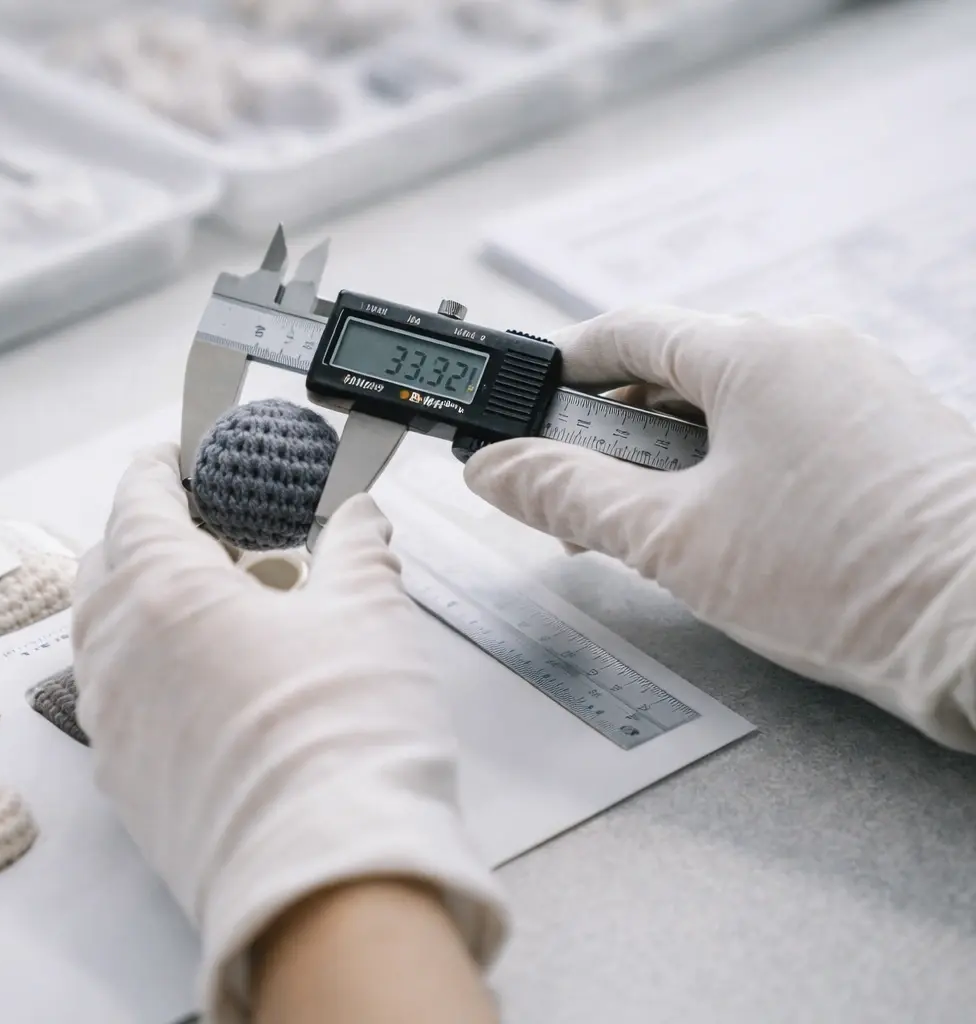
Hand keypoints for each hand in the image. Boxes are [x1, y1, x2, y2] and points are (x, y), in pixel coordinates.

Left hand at [72, 443, 506, 1021]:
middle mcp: (117, 651)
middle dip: (146, 536)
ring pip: (105, 636)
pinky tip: (211, 684)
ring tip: (219, 610)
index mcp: (163, 591)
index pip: (137, 500)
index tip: (176, 454)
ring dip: (145, 606)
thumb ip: (357, 550)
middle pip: (106, 565)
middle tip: (211, 531)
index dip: (158, 468)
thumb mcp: (370, 616)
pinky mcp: (124, 783)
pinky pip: (117, 701)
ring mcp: (111, 723)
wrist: (325, 880)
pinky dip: (148, 671)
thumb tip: (360, 519)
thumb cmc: (344, 739)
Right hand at [464, 307, 975, 749]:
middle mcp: (813, 351)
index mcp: (755, 352)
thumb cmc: (853, 577)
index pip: (624, 332)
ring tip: (646, 533)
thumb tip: (498, 469)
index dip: (557, 370)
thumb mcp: (675, 540)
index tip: (518, 408)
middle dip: (610, 435)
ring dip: (670, 460)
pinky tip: (722, 535)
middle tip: (571, 500)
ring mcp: (860, 391)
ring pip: (730, 407)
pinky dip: (731, 470)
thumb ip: (570, 496)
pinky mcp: (892, 437)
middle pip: (674, 372)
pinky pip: (784, 432)